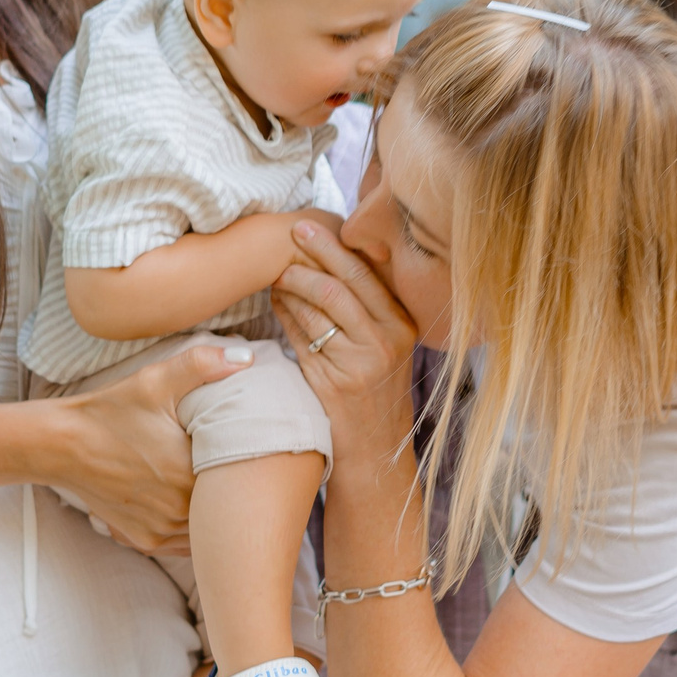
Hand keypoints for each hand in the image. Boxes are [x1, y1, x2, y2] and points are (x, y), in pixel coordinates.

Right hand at [32, 342, 254, 555]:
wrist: (62, 445)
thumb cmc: (110, 412)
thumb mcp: (155, 381)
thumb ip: (203, 365)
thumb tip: (247, 357)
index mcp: (190, 474)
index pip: (239, 479)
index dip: (248, 464)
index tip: (248, 447)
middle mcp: (178, 510)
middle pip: (224, 506)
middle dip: (233, 490)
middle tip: (239, 468)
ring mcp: (160, 530)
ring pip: (205, 528)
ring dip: (212, 512)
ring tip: (216, 487)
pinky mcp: (144, 539)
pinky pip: (182, 542)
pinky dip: (189, 526)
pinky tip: (191, 504)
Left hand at [274, 220, 418, 467]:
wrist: (375, 450)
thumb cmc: (376, 390)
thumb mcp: (387, 346)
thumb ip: (369, 308)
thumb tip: (332, 258)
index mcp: (402, 324)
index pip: (364, 274)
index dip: (332, 247)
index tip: (307, 227)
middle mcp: (385, 341)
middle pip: (338, 286)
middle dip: (307, 258)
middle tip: (285, 238)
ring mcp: (360, 363)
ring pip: (316, 309)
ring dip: (289, 286)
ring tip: (274, 273)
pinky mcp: (333, 382)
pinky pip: (301, 337)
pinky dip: (284, 314)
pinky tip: (275, 302)